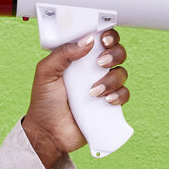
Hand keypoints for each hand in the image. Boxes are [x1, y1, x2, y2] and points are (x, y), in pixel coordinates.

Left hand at [22, 29, 128, 167]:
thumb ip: (62, 53)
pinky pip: (124, 94)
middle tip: (100, 63)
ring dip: (111, 79)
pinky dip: (118, 95)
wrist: (48, 133)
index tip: (103, 39)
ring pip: (121, 73)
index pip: (99, 39)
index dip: (107, 35)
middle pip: (117, 52)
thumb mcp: (45, 73)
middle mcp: (93, 70)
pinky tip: (105, 100)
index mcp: (79, 58)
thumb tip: (87, 41)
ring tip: (93, 91)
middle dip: (114, 54)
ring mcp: (103, 86)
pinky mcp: (109, 104)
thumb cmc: (44, 102)